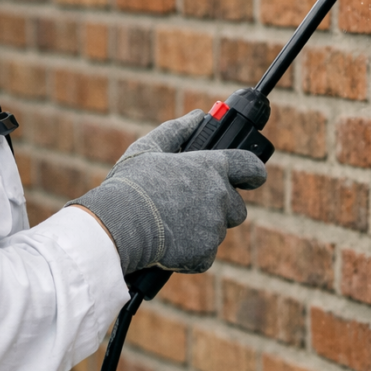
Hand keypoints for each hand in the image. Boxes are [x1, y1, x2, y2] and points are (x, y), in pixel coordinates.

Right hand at [67, 110, 266, 274]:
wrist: (117, 225)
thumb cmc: (132, 183)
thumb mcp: (150, 146)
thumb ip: (178, 129)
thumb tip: (198, 116)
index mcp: (212, 166)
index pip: (253, 168)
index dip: (253, 173)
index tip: (251, 178)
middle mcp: (219, 195)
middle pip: (237, 207)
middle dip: (221, 208)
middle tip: (192, 207)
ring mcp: (214, 226)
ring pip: (218, 230)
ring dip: (203, 229)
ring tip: (174, 223)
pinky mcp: (204, 253)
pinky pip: (205, 254)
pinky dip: (191, 253)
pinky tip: (170, 243)